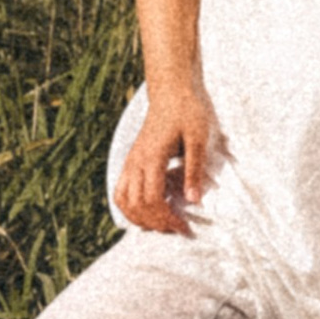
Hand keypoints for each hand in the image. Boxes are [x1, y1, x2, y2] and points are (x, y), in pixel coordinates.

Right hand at [116, 77, 222, 234]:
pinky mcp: (131, 160)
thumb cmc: (188, 110)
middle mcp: (136, 162)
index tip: (186, 228)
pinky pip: (121, 190)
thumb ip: (194, 169)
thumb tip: (194, 200)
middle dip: (155, 223)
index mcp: (152, 157)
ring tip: (162, 223)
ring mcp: (131, 161)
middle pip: (136, 205)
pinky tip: (148, 210)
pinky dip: (130, 206)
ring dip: (139, 218)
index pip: (152, 200)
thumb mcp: (198, 138)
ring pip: (122, 200)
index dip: (167, 219)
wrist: (172, 90)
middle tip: (177, 228)